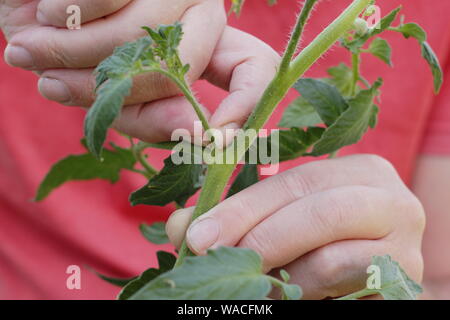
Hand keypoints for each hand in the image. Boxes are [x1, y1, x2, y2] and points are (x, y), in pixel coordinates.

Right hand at [2, 0, 279, 141]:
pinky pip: (104, 0)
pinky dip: (62, 13)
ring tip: (29, 51)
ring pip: (140, 34)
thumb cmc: (76, 59)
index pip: (255, 66)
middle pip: (189, 61)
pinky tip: (45, 11)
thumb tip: (206, 137)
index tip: (218, 137)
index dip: (247, 101)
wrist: (31, 5)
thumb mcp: (117, 102)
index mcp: (207, 48)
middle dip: (122, 88)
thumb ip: (156, 119)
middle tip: (54, 87)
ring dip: (74, 54)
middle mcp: (198, 9)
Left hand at [166, 155, 425, 298]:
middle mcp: (390, 194)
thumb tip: (181, 226)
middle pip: (311, 204)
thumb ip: (236, 222)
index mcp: (358, 172)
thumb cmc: (321, 253)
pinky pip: (340, 282)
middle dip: (252, 231)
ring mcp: (405, 236)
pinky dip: (304, 289)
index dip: (241, 200)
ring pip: (326, 252)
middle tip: (206, 251)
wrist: (367, 288)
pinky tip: (284, 293)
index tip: (197, 220)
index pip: (292, 179)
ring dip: (276, 270)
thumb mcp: (278, 228)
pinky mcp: (404, 276)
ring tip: (248, 282)